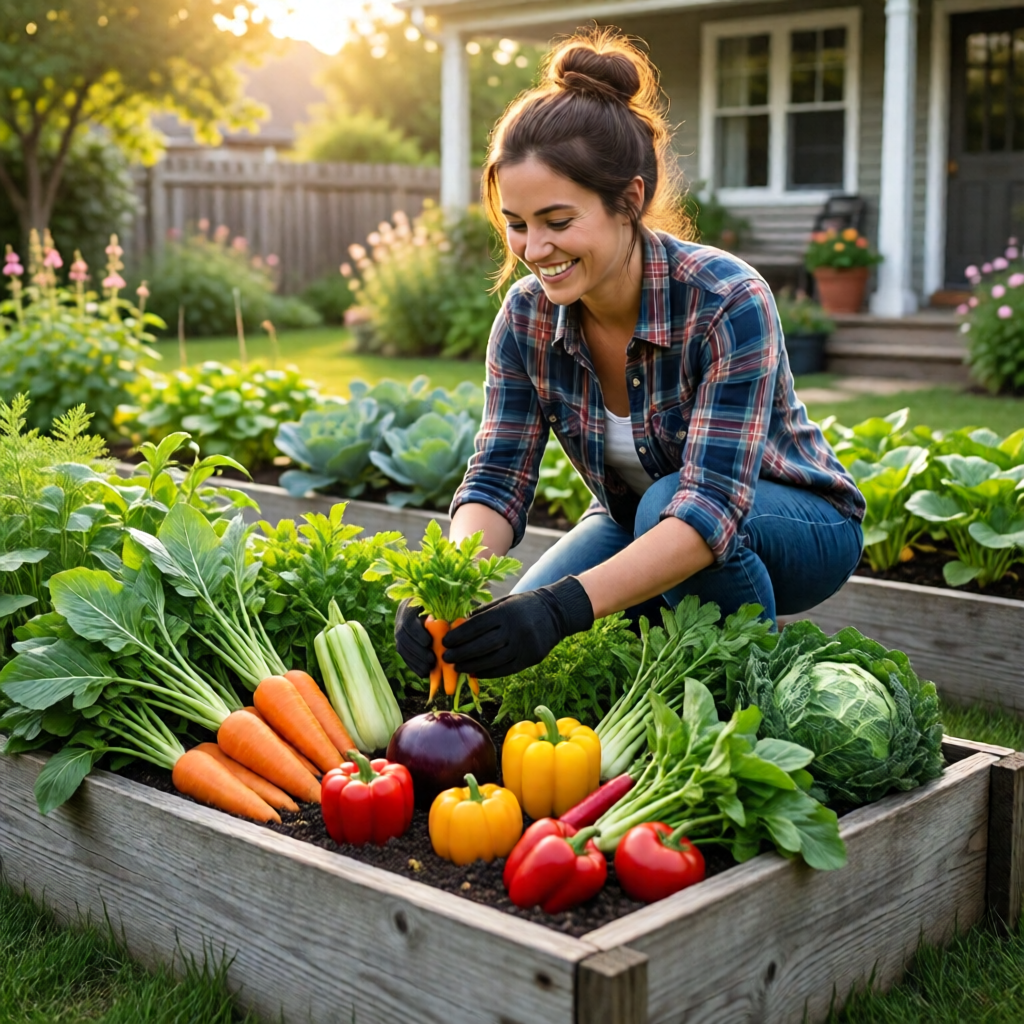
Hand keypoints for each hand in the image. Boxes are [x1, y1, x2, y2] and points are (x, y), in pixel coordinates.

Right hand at [394, 599, 433, 677]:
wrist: (416, 610)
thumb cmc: (432, 607)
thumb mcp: (435, 607)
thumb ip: (440, 616)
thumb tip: (452, 626)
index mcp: (408, 609)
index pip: (409, 622)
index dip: (417, 633)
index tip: (429, 642)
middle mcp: (399, 622)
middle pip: (404, 638)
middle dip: (418, 651)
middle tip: (432, 659)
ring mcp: (397, 634)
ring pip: (402, 649)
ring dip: (415, 661)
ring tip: (428, 669)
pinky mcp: (400, 645)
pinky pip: (404, 657)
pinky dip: (413, 666)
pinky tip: (423, 673)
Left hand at [442, 576, 593, 677]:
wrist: (556, 612)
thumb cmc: (523, 605)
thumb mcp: (503, 603)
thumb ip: (482, 615)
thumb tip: (457, 628)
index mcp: (506, 612)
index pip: (476, 626)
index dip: (458, 636)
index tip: (445, 642)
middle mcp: (515, 629)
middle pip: (482, 645)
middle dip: (461, 653)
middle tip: (446, 658)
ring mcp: (524, 645)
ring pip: (493, 660)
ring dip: (472, 666)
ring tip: (457, 667)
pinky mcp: (531, 658)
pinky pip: (505, 669)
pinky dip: (488, 673)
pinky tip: (475, 673)